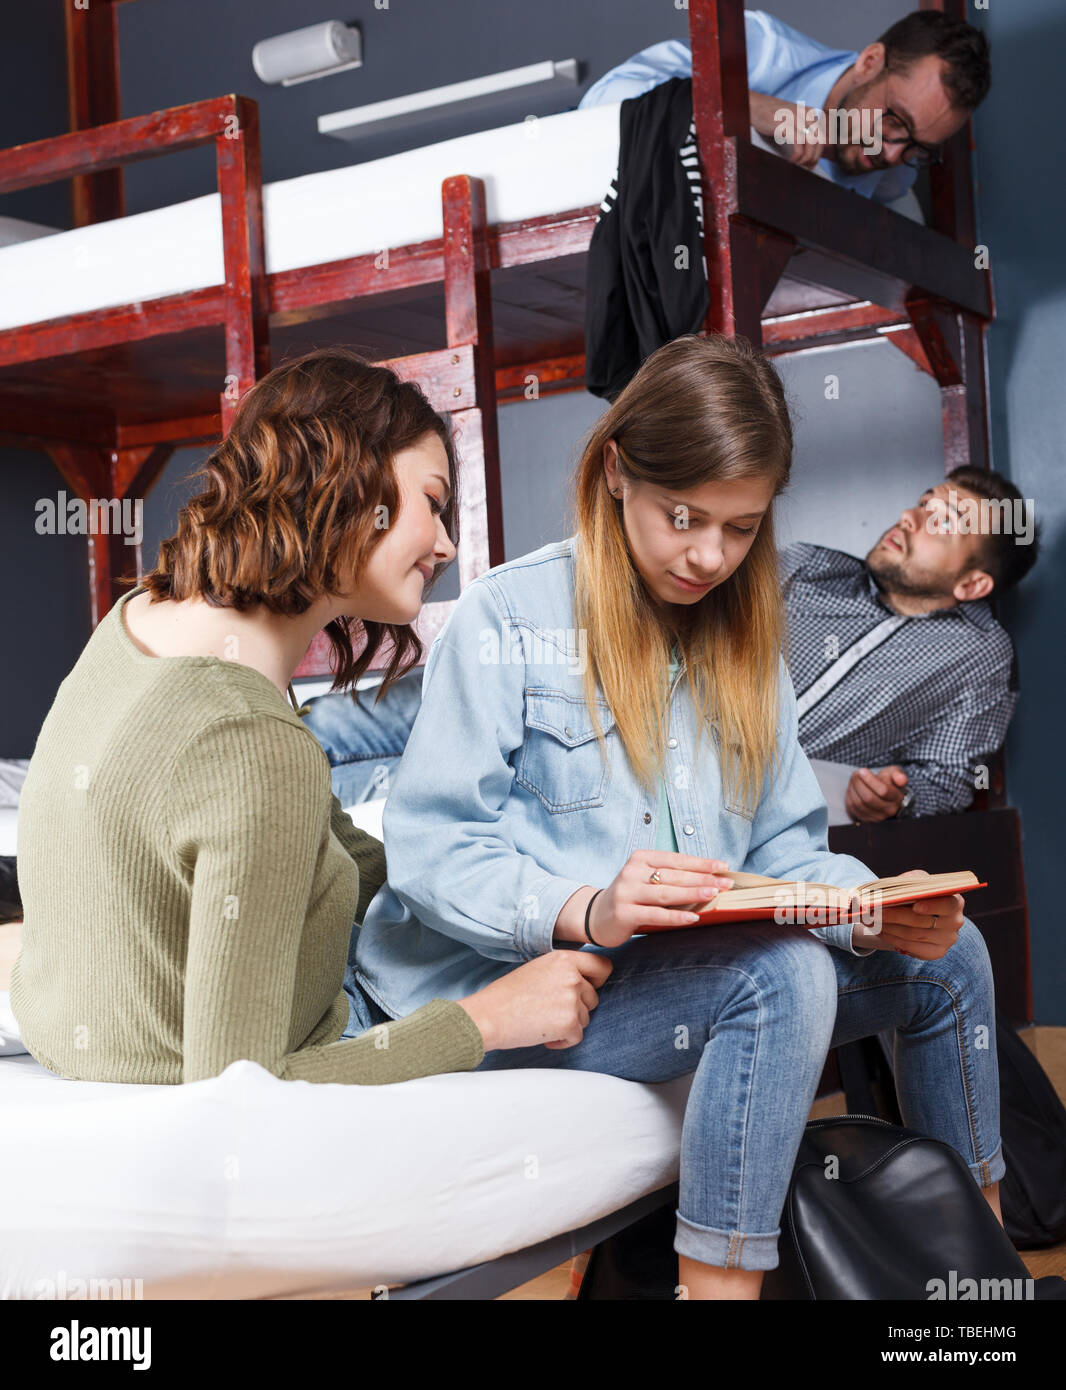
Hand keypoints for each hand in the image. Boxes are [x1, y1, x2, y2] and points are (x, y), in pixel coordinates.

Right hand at [457, 950, 612, 1051]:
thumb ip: (563, 971)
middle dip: (577, 1008)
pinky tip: (542, 1034)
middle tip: (550, 1010)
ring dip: (568, 1024)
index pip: (602, 966)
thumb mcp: (538, 969)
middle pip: (593, 997)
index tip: (586, 989)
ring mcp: (572, 1000)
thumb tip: (585, 983)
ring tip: (542, 1021)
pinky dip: (562, 1041)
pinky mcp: (569, 1023)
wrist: (488, 1016)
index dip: (596, 980)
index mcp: (564, 959)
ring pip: (585, 1018)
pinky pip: (577, 1037)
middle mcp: (572, 976)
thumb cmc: (507, 995)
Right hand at [585, 850, 734, 948]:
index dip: (701, 863)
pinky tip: (693, 918)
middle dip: (703, 879)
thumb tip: (709, 880)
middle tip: (725, 883)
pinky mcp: (624, 913)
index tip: (723, 867)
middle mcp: (632, 872)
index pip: (676, 859)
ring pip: (666, 893)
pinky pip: (655, 914)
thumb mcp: (646, 879)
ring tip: (714, 895)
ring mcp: (626, 892)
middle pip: (674, 876)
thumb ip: (671, 877)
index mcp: (640, 858)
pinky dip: (676, 917)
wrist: (596, 916)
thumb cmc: (631, 896)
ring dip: (693, 894)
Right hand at [749, 92, 826, 169]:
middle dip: (813, 158)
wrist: (756, 106)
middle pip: (818, 141)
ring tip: (798, 165)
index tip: (812, 165)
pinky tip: (791, 161)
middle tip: (806, 168)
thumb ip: (803, 131)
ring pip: (811, 143)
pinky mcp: (787, 124)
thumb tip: (810, 152)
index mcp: (811, 114)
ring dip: (806, 158)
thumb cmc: (773, 117)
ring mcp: (797, 118)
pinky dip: (797, 156)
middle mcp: (807, 115)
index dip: (818, 154)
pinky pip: (798, 143)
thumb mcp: (793, 121)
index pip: (823, 137)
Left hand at [845, 765, 907, 822]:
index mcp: (897, 798)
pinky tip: (853, 787)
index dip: (870, 780)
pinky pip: (853, 807)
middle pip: (869, 798)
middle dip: (859, 783)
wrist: (883, 793)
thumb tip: (901, 779)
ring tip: (854, 778)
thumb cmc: (889, 781)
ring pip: (859, 803)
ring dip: (853, 788)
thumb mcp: (895, 774)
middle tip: (856, 773)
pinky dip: (850, 795)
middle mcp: (889, 810)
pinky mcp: (865, 819)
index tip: (862, 770)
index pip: (883, 791)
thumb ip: (898, 775)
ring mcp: (877, 817)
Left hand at [851, 868, 964, 960]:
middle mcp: (955, 922)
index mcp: (955, 902)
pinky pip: (910, 947)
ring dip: (888, 927)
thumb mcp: (917, 881)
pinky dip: (892, 938)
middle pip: (922, 921)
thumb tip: (890, 889)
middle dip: (895, 915)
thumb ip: (909, 882)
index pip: (948, 904)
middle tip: (873, 911)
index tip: (915, 906)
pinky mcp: (935, 952)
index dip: (932, 906)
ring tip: (869, 920)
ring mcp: (947, 940)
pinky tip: (879, 930)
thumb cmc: (918, 893)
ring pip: (912, 935)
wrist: (920, 912)